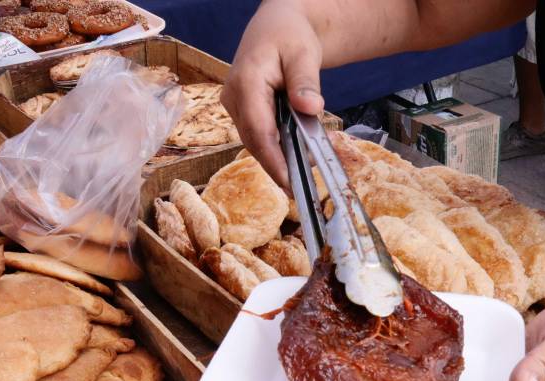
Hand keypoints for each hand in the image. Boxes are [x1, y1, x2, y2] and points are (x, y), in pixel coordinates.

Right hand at [222, 0, 324, 188]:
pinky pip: (258, 137)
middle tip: (302, 189)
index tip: (289, 182)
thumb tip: (310, 108)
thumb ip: (306, 81)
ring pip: (256, 143)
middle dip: (277, 167)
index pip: (258, 129)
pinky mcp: (242, 113)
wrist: (275, 28)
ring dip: (278, 160)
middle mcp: (233, 97)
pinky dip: (277, 149)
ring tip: (304, 174)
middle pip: (255, 142)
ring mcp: (235, 106)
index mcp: (246, 81)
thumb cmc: (289, 36)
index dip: (273, 159)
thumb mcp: (304, 53)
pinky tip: (296, 158)